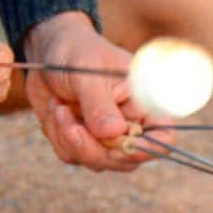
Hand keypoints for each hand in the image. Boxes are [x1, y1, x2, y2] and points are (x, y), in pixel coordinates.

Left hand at [23, 11, 174, 171]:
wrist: (48, 51)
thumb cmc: (76, 52)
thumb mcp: (86, 73)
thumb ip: (99, 104)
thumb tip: (113, 133)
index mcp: (144, 103)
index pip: (164, 136)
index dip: (150, 147)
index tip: (124, 143)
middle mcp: (130, 125)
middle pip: (127, 159)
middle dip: (95, 147)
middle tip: (69, 123)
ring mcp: (107, 137)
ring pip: (97, 161)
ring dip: (71, 139)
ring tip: (59, 107)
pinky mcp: (83, 142)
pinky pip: (73, 156)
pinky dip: (59, 137)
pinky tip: (55, 111)